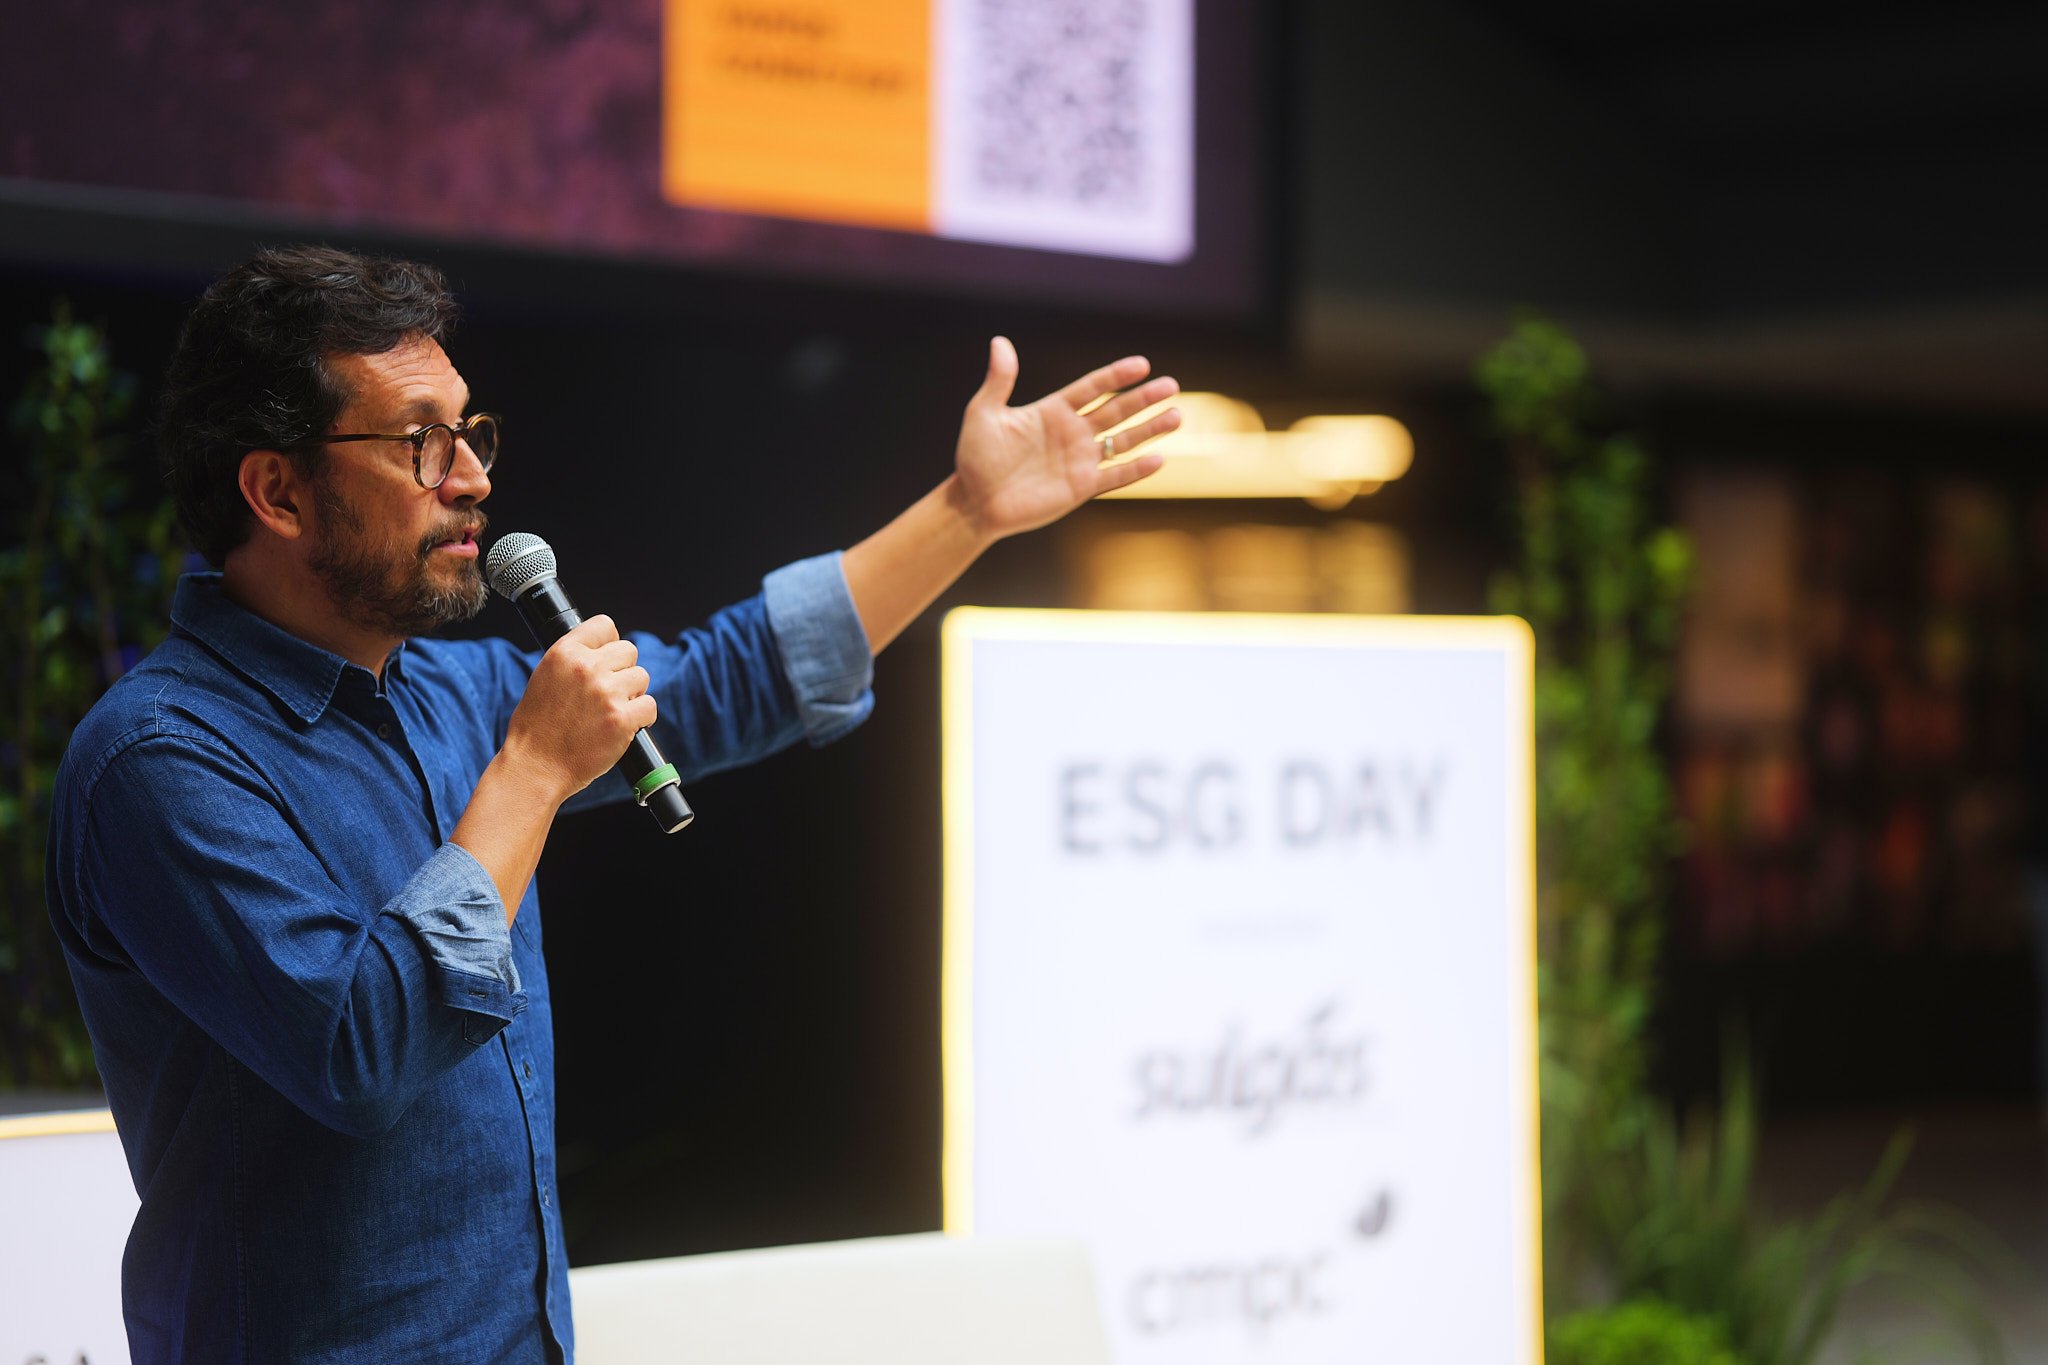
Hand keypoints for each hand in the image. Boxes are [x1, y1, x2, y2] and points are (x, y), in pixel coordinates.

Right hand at [502, 615, 655, 800]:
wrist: (535, 766)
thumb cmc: (537, 727)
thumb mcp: (544, 678)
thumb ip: (573, 661)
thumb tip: (605, 652)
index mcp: (564, 652)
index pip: (604, 625)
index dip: (609, 643)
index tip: (607, 659)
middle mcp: (587, 667)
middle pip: (629, 650)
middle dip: (623, 670)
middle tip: (608, 693)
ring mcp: (606, 692)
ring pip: (642, 676)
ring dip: (633, 693)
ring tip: (612, 711)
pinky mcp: (622, 719)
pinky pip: (650, 706)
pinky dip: (642, 717)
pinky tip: (624, 726)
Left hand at [952, 337, 1179, 540]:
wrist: (975, 502)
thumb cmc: (976, 458)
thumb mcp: (983, 414)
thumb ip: (999, 381)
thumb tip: (1000, 342)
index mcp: (1053, 411)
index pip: (1092, 388)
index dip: (1116, 376)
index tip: (1141, 364)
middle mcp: (1072, 433)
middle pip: (1116, 411)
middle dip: (1144, 399)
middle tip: (1171, 385)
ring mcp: (1079, 461)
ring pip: (1122, 441)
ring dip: (1149, 430)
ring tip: (1176, 417)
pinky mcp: (1080, 488)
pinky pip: (1114, 477)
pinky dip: (1135, 470)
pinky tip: (1159, 459)